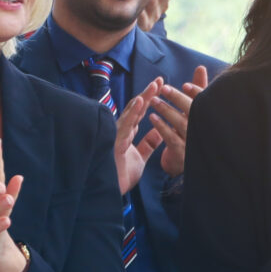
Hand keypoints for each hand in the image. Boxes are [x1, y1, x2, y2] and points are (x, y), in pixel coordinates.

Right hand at [113, 79, 168, 193]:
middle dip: (148, 93)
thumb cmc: (121, 174)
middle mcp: (123, 130)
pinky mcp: (115, 141)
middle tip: (160, 80)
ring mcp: (118, 134)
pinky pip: (125, 125)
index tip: (161, 85)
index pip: (141, 111)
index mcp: (129, 132)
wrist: (109, 190)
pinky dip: (132, 112)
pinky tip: (140, 102)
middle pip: (136, 108)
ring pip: (131, 113)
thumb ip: (148, 144)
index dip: (150, 98)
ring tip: (154, 86)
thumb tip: (159, 132)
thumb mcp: (140, 157)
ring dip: (143, 98)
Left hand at [146, 66, 208, 178]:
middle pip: (192, 111)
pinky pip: (171, 138)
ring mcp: (193, 141)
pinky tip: (152, 118)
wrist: (186, 162)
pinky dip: (162, 127)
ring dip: (166, 110)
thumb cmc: (192, 130)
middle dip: (178, 98)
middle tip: (163, 88)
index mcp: (208, 116)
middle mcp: (203, 128)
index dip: (197, 92)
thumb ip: (199, 88)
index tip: (185, 85)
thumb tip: (200, 67)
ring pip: (180, 123)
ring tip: (154, 101)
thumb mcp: (196, 109)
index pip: (205, 102)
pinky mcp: (182, 152)